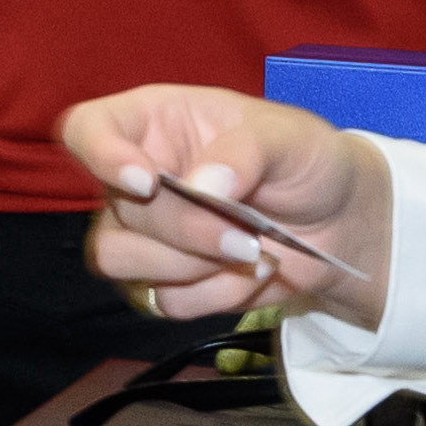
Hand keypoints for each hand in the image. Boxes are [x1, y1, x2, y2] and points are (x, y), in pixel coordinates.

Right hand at [58, 88, 385, 323]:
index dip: (100, 155)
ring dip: (188, 267)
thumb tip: (202, 186)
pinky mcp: (165, 282)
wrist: (340, 225)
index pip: (85, 129)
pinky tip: (250, 276)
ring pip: (117, 260)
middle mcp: (138, 176)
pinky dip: (213, 295)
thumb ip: (246, 151)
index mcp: (154, 123)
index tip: (147, 182)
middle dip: (185, 231)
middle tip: (246, 235)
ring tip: (249, 253)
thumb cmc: (306, 160)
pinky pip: (162, 301)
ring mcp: (145, 234)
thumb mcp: (289, 138)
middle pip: (115, 210)